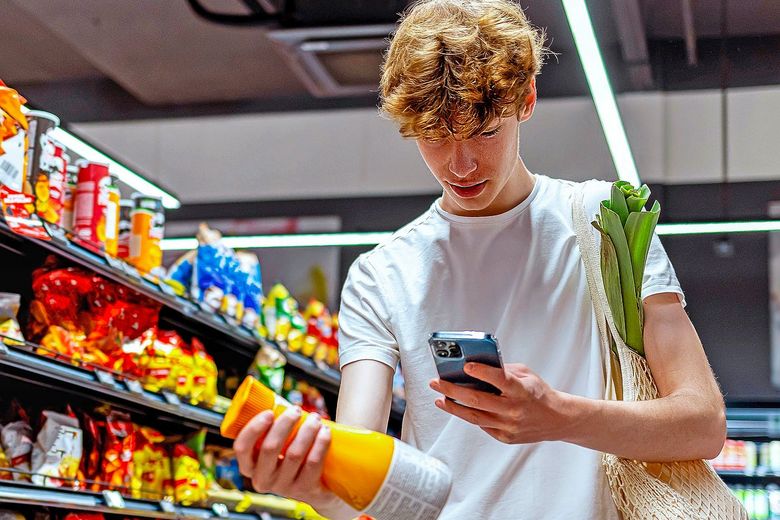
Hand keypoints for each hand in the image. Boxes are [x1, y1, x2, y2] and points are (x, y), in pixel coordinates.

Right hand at [233, 407, 335, 508]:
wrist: (316, 488)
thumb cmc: (291, 458)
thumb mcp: (276, 448)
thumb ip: (271, 429)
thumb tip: (276, 398)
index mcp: (250, 467)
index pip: (242, 447)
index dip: (253, 428)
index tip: (269, 412)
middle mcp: (263, 480)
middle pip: (270, 448)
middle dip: (285, 423)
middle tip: (296, 410)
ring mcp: (284, 487)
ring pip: (294, 454)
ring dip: (307, 430)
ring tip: (315, 418)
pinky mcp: (305, 489)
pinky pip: (313, 463)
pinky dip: (320, 443)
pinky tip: (325, 432)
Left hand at [429, 362, 571, 443]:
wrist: (557, 419)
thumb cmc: (539, 393)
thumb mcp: (526, 375)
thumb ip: (503, 370)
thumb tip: (476, 365)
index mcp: (522, 390)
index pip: (499, 379)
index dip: (482, 372)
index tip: (466, 365)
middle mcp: (514, 409)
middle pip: (478, 400)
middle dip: (453, 390)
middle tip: (437, 382)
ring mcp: (509, 426)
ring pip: (475, 417)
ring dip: (453, 407)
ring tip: (440, 398)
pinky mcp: (505, 437)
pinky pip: (482, 425)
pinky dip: (468, 416)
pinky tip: (457, 408)